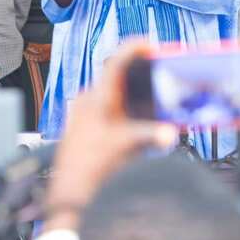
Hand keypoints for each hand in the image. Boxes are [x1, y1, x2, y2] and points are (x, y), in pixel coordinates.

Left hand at [43, 42, 175, 231]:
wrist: (69, 195)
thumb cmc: (88, 169)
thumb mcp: (127, 148)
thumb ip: (152, 136)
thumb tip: (171, 132)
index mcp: (97, 99)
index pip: (115, 63)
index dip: (133, 49)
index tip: (149, 45)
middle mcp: (90, 103)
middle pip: (117, 78)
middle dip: (138, 73)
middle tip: (157, 70)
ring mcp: (87, 116)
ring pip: (114, 95)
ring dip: (133, 94)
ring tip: (153, 97)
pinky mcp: (88, 129)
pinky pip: (110, 110)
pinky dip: (126, 110)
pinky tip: (139, 122)